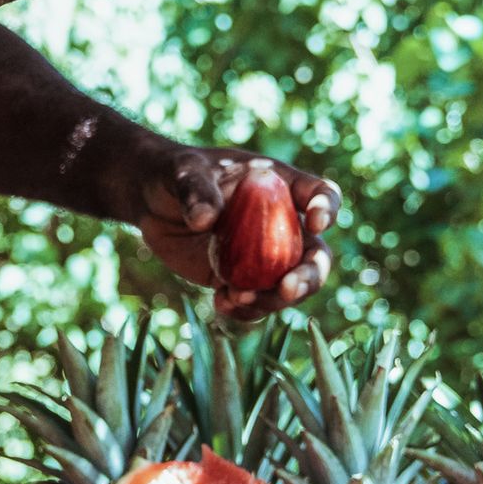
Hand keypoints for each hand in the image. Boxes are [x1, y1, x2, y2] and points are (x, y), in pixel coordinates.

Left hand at [121, 143, 340, 319]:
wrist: (154, 204)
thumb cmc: (176, 175)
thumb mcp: (183, 173)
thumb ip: (195, 190)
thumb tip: (205, 219)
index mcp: (281, 187)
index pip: (321, 195)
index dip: (327, 209)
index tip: (315, 223)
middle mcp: (283, 225)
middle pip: (317, 255)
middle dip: (310, 276)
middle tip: (287, 288)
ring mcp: (266, 257)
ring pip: (291, 287)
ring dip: (273, 300)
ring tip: (238, 297)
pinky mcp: (243, 280)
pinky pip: (257, 303)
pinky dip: (245, 310)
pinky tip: (221, 303)